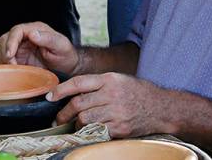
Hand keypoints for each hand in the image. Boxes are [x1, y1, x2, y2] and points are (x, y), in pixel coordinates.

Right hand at [0, 22, 78, 73]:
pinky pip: (5, 61)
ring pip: (2, 50)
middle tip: (12, 66)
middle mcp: (25, 37)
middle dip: (5, 52)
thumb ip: (48, 39)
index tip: (10, 54)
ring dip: (3, 60)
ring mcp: (21, 48)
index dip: (11, 42)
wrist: (68, 67)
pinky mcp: (18, 59)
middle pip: (5, 39)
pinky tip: (9, 74)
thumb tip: (32, 33)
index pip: (17, 31)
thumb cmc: (66, 55)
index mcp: (35, 29)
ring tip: (12, 71)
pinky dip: (4, 67)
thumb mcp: (60, 46)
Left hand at [51, 73, 168, 137]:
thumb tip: (73, 93)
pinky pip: (97, 131)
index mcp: (109, 79)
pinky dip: (89, 132)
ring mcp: (116, 112)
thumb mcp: (118, 80)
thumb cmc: (137, 93)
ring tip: (76, 125)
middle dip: (64, 113)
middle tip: (58, 119)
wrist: (161, 108)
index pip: (79, 83)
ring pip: (85, 119)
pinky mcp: (120, 128)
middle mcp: (112, 94)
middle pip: (78, 104)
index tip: (50, 97)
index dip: (61, 90)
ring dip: (77, 124)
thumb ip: (97, 84)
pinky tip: (88, 131)